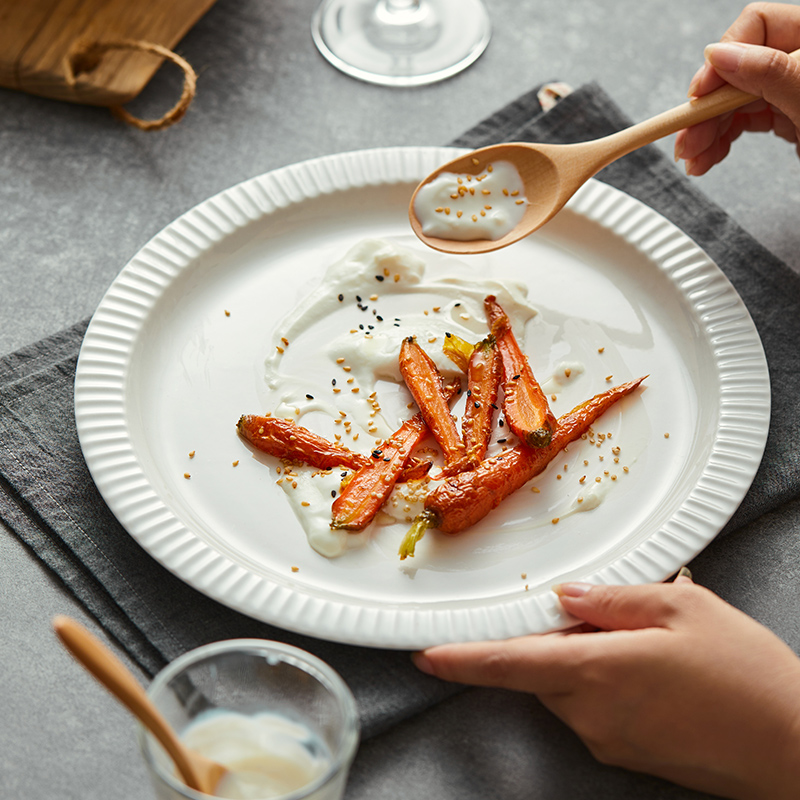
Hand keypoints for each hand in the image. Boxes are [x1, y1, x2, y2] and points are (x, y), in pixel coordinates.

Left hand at [413, 577, 799, 798]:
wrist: (797, 748)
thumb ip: (611, 599)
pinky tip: (659, 670)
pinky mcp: (629, 755)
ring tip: (650, 642)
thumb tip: (566, 597)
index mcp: (594, 671)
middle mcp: (591, 714)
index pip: (507, 663)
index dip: (460, 659)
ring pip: (569, 686)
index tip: (424, 654)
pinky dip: (608, 681)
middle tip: (605, 615)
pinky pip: (596, 708)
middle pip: (542, 668)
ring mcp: (609, 740)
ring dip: (588, 658)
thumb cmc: (743, 673)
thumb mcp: (680, 608)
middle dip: (556, 639)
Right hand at [674, 2, 799, 174]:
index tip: (698, 97)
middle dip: (707, 109)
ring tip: (693, 160)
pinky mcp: (788, 115)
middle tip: (686, 141)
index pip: (756, 28)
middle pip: (737, 70)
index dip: (721, 60)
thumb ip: (769, 73)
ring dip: (708, 132)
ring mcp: (793, 88)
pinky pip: (745, 122)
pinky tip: (708, 157)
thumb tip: (720, 56)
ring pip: (735, 100)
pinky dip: (722, 141)